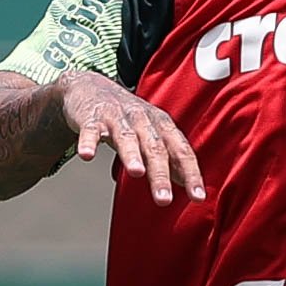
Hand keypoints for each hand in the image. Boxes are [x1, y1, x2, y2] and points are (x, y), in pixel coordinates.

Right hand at [59, 71, 205, 205]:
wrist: (92, 86)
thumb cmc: (127, 116)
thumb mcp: (152, 132)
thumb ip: (169, 156)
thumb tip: (190, 183)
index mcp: (161, 124)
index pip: (180, 149)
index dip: (190, 172)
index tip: (198, 197)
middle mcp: (142, 119)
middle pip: (155, 146)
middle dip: (160, 172)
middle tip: (164, 199)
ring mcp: (117, 116)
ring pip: (126, 137)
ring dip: (132, 154)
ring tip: (137, 172)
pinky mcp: (92, 117)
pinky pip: (90, 130)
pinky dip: (89, 142)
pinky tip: (87, 155)